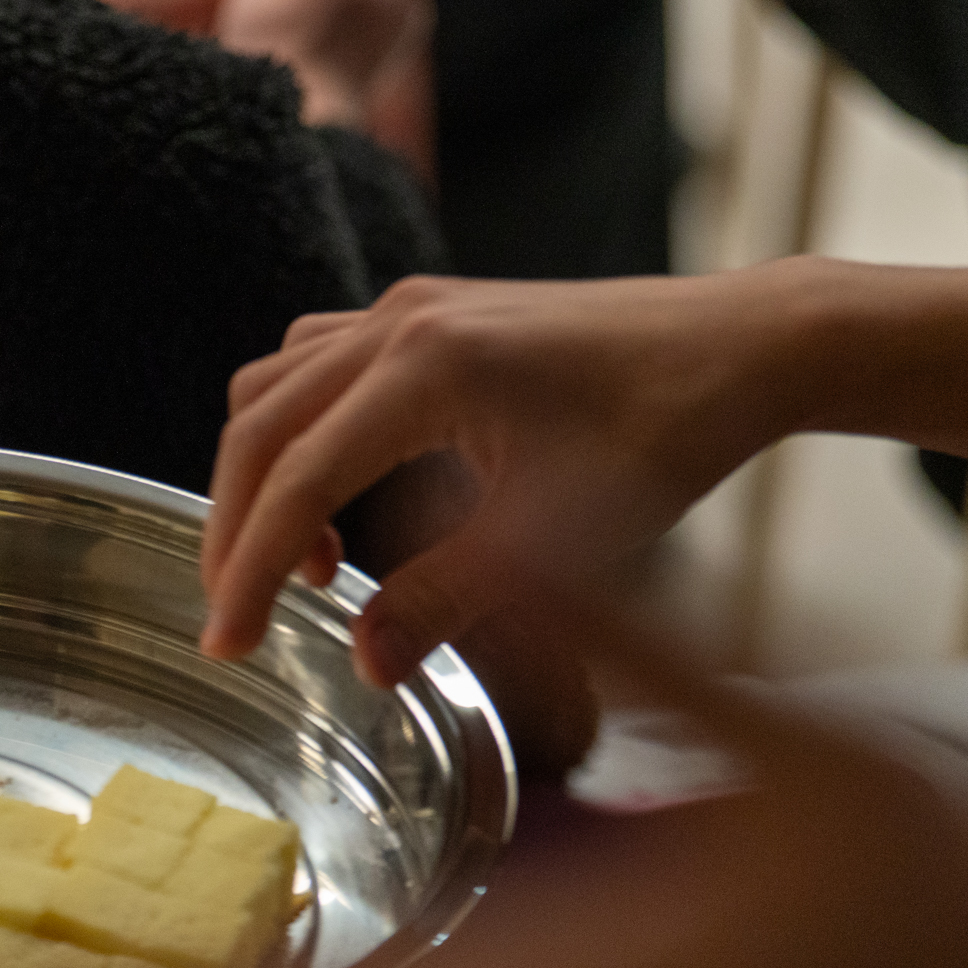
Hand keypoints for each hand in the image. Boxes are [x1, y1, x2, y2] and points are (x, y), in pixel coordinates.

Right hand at [200, 263, 829, 686]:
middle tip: (232, 617)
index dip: (250, 568)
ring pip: (276, 386)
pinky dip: (300, 431)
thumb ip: (447, 598)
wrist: (740, 346)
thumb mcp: (557, 538)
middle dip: (234, 528)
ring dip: (264, 474)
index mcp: (426, 368)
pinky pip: (318, 363)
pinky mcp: (428, 311)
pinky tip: (341, 494)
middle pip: (261, 426)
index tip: (227, 643)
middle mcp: (400, 321)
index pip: (299, 477)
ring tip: (299, 564)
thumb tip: (365, 661)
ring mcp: (410, 306)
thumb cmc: (664, 433)